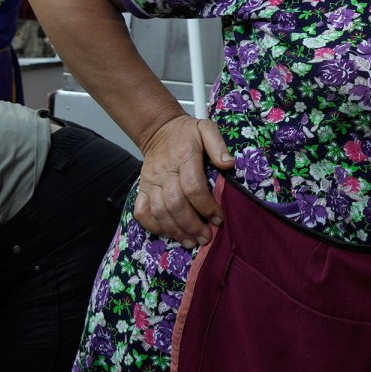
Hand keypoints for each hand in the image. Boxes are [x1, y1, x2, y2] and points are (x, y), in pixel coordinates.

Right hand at [133, 116, 233, 247]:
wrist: (158, 130)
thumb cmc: (187, 133)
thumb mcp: (206, 129)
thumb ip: (218, 145)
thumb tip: (229, 165)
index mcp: (183, 157)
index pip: (193, 187)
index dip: (206, 206)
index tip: (218, 218)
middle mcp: (164, 172)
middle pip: (175, 204)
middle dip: (192, 225)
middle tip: (207, 237)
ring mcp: (150, 182)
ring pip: (159, 212)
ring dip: (176, 230)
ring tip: (192, 241)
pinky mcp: (142, 189)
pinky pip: (142, 212)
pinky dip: (154, 226)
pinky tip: (169, 234)